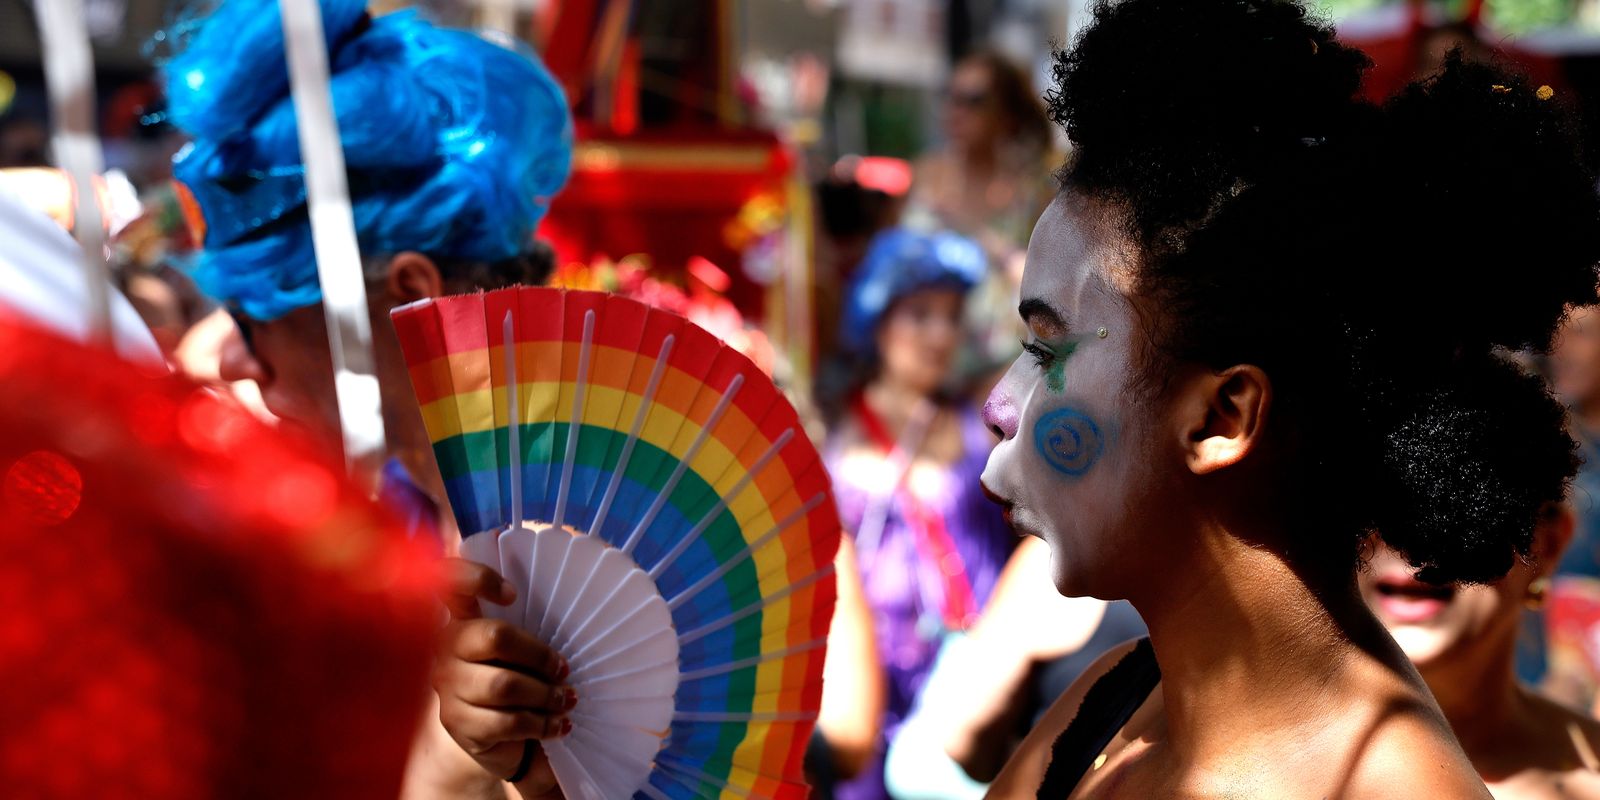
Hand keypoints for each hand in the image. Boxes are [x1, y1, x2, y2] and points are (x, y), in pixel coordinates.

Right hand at [433, 559, 574, 797]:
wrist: (496, 739)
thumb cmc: (516, 683)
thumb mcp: (521, 654)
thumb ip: (529, 636)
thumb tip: (563, 646)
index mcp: (462, 620)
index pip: (452, 582)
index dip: (477, 578)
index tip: (512, 595)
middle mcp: (445, 648)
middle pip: (495, 636)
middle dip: (540, 655)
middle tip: (564, 670)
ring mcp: (447, 687)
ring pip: (504, 685)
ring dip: (546, 694)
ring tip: (566, 700)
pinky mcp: (457, 723)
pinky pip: (507, 721)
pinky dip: (542, 724)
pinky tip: (559, 726)